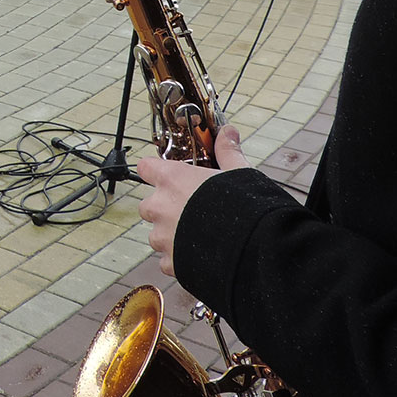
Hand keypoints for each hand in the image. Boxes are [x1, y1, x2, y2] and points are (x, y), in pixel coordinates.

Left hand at [136, 126, 247, 277]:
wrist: (251, 252)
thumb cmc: (243, 209)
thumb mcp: (239, 173)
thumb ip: (227, 152)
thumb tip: (228, 133)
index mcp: (172, 180)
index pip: (146, 167)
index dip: (156, 171)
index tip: (167, 175)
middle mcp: (160, 207)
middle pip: (148, 204)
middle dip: (164, 207)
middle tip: (189, 209)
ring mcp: (162, 237)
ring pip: (156, 234)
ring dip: (170, 234)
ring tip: (197, 234)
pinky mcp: (170, 263)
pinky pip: (167, 260)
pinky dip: (178, 258)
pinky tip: (199, 255)